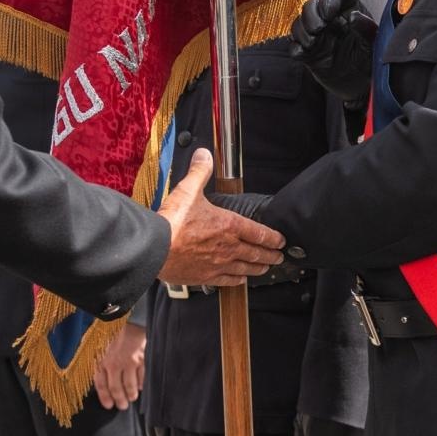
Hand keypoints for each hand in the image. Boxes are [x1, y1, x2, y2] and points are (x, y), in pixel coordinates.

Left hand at [92, 321, 145, 410]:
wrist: (125, 316)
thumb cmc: (110, 331)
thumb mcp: (96, 344)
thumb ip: (95, 360)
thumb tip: (95, 374)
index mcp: (101, 361)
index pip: (101, 385)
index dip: (105, 397)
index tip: (109, 405)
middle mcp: (114, 364)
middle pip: (117, 389)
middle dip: (120, 400)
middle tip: (122, 406)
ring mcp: (129, 362)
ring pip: (130, 386)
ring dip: (131, 395)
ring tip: (132, 398)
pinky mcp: (141, 358)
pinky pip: (142, 376)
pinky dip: (141, 384)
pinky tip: (140, 387)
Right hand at [157, 148, 284, 286]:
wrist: (156, 248)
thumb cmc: (173, 221)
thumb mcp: (188, 190)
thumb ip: (200, 172)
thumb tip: (205, 154)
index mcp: (229, 225)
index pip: (259, 232)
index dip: (273, 237)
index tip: (281, 240)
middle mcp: (228, 247)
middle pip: (257, 253)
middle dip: (271, 255)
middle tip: (280, 258)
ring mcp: (218, 264)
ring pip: (245, 268)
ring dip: (258, 268)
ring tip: (265, 269)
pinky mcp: (206, 277)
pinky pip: (228, 281)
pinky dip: (238, 281)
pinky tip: (241, 281)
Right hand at [290, 0, 376, 102]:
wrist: (363, 83)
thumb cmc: (371, 58)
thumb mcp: (375, 43)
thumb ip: (367, 29)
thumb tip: (354, 16)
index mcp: (348, 10)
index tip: (329, 12)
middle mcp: (330, 19)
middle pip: (312, 5)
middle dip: (311, 15)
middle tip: (319, 28)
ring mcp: (317, 35)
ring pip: (299, 23)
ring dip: (302, 31)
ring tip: (314, 42)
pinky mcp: (308, 52)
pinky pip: (294, 46)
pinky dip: (296, 48)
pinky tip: (304, 52)